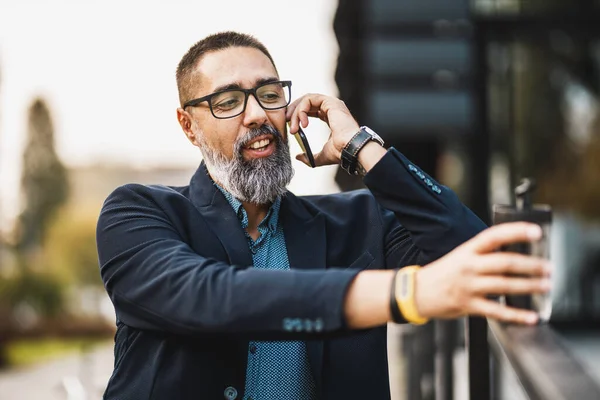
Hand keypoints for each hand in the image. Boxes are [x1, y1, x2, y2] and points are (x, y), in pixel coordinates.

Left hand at [286, 94, 359, 166]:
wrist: (349, 148)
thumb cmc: (340, 152)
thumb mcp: (321, 155)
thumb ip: (309, 156)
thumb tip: (298, 157)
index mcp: (330, 116)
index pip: (311, 109)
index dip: (298, 114)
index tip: (290, 125)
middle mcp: (331, 108)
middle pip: (307, 102)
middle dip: (294, 111)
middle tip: (286, 122)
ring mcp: (331, 103)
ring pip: (306, 100)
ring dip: (296, 112)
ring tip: (293, 127)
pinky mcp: (330, 102)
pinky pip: (310, 99)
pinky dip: (302, 109)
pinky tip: (302, 123)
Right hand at [415, 222, 551, 324]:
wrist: (415, 292)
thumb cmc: (442, 273)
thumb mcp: (460, 256)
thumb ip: (483, 254)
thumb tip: (514, 252)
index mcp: (467, 250)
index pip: (494, 236)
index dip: (516, 231)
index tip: (536, 232)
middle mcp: (469, 266)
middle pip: (505, 263)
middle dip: (531, 265)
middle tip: (549, 267)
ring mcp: (468, 286)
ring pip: (504, 286)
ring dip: (529, 286)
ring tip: (545, 286)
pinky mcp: (468, 305)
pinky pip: (496, 311)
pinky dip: (516, 316)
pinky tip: (531, 317)